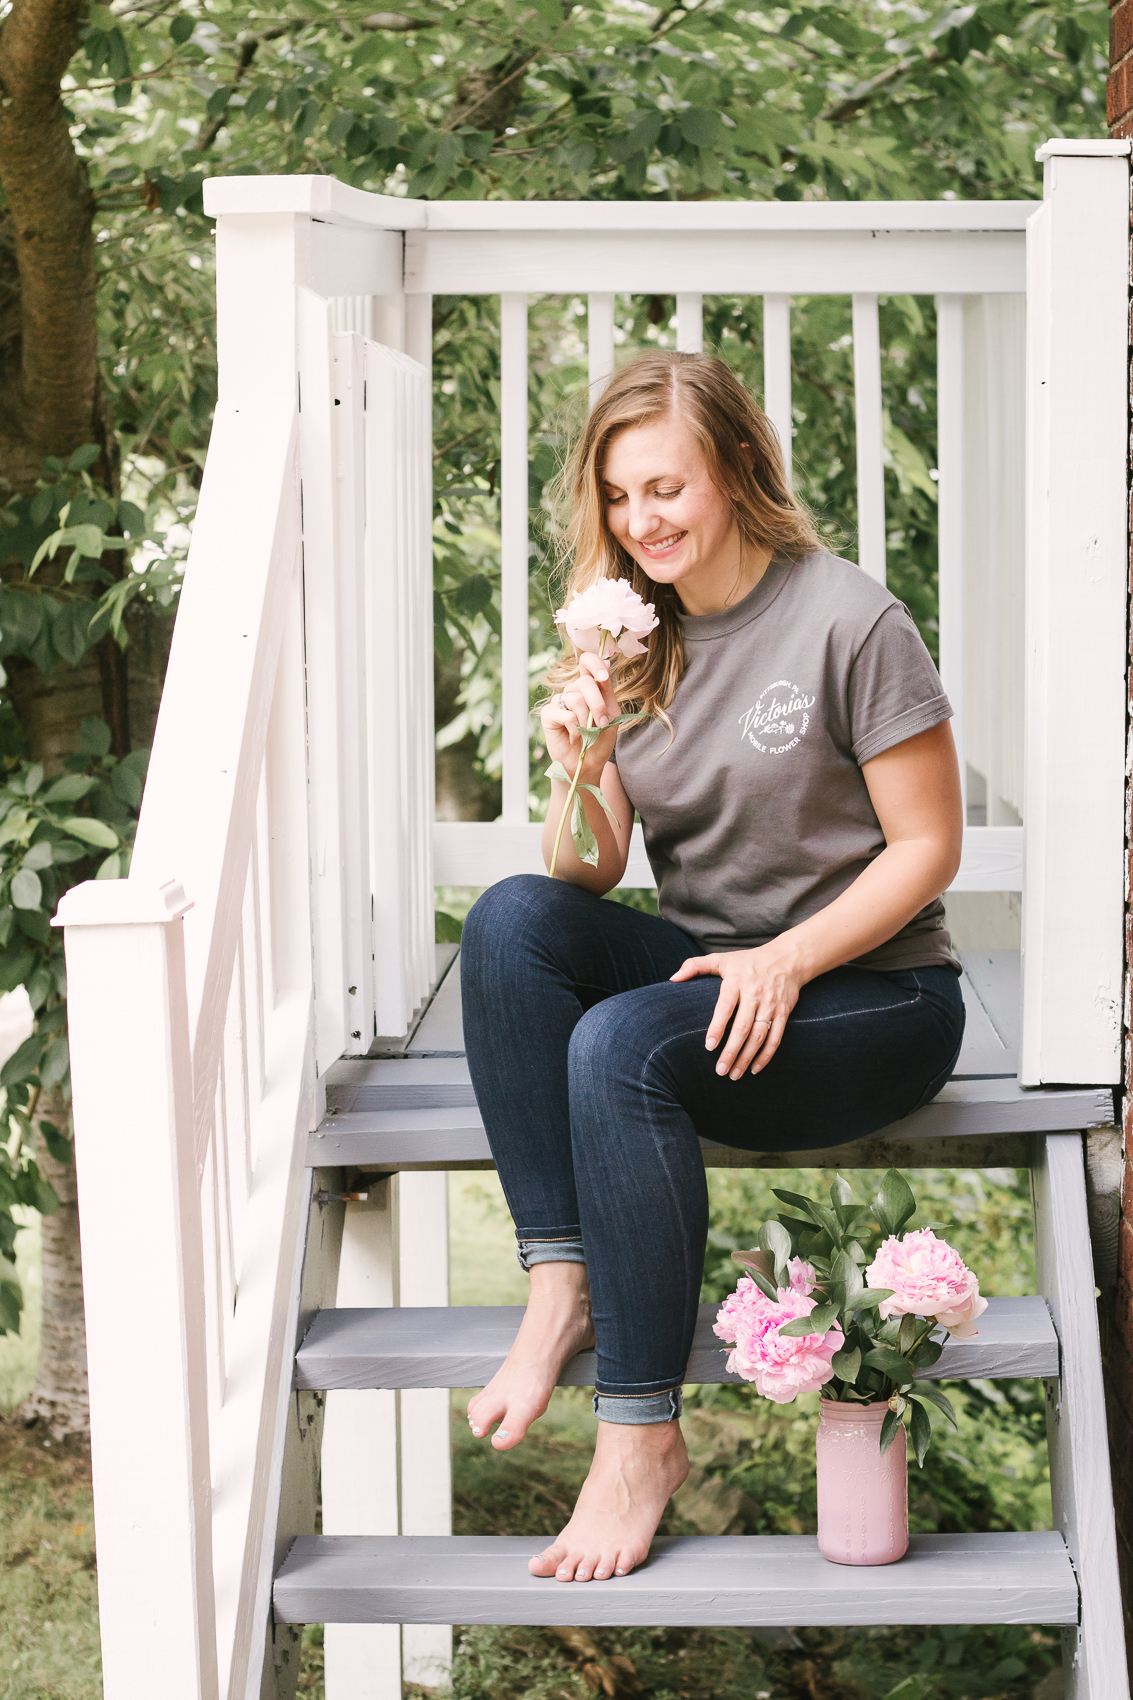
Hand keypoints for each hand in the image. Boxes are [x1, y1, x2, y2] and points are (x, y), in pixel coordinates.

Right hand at [540, 651, 620, 779]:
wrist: (588, 763)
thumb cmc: (600, 739)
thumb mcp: (611, 714)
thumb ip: (607, 690)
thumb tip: (605, 661)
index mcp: (589, 687)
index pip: (587, 661)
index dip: (594, 663)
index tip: (604, 676)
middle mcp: (572, 691)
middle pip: (585, 681)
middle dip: (598, 704)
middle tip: (602, 723)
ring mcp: (559, 701)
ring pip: (576, 699)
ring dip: (587, 721)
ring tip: (586, 734)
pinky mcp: (548, 714)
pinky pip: (566, 714)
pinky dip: (575, 730)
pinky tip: (574, 738)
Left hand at [670, 944, 802, 1079]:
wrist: (788, 959)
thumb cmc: (748, 961)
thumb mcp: (722, 958)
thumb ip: (695, 965)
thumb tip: (672, 979)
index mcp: (736, 982)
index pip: (725, 1007)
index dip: (717, 1027)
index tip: (709, 1046)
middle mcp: (755, 994)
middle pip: (742, 1027)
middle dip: (731, 1051)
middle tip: (719, 1071)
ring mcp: (771, 1004)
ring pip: (759, 1036)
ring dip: (747, 1058)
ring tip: (734, 1075)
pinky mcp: (784, 1012)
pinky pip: (776, 1038)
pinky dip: (766, 1055)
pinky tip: (754, 1068)